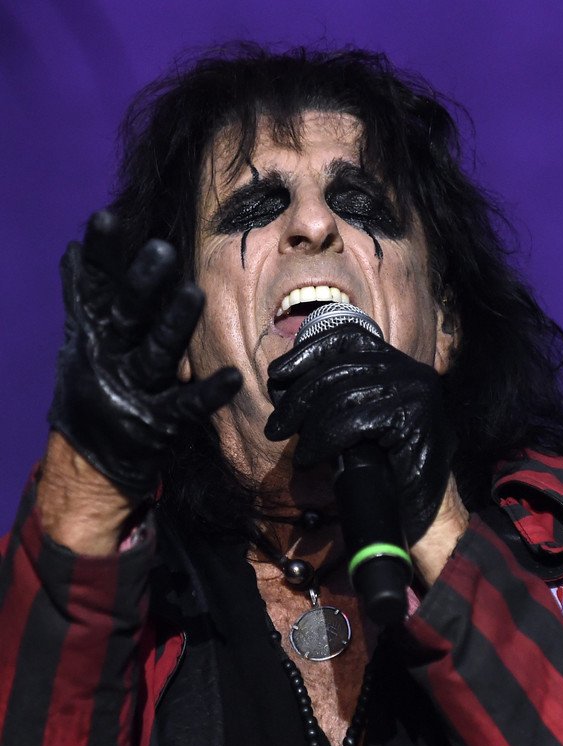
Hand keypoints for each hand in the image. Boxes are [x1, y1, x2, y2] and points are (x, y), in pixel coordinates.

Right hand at [48, 210, 241, 499]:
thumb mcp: (84, 339)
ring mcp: (133, 392)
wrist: (90, 459)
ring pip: (155, 355)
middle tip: (161, 249)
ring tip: (194, 294)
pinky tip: (233, 377)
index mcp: (94, 332)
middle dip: (141, 284)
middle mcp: (110, 358)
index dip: (102, 255)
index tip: (107, 218)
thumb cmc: (95, 382)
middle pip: (126, 316)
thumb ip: (85, 296)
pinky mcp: (160, 424)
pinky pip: (187, 405)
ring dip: (173, 325)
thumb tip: (77, 250)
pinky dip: (209, 392)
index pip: (96, 287)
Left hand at [264, 326, 452, 544]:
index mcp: (398, 364)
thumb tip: (281, 387)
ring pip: (341, 395)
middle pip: (337, 368)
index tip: (277, 374)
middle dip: (297, 398)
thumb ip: (331, 398)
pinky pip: (353, 422)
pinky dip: (323, 441)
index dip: (307, 351)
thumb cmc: (387, 471)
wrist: (424, 514)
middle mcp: (410, 371)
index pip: (346, 338)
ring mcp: (415, 392)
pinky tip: (310, 458)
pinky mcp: (413, 417)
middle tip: (275, 426)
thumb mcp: (357, 423)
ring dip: (308, 425)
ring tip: (296, 449)